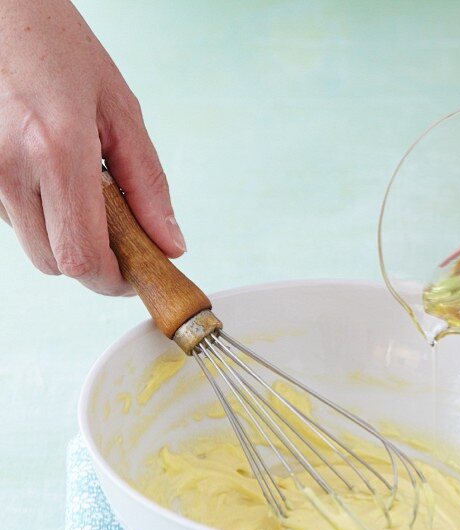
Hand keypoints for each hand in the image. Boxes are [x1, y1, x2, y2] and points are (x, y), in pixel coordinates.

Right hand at [0, 0, 184, 294]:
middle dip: (93, 262)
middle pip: (58, 264)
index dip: (114, 281)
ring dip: (66, 237)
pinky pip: (15, 222)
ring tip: (80, 186)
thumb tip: (169, 244)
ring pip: (35, 247)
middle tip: (119, 232)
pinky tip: (49, 175)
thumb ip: (148, 185)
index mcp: (56, 150)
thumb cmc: (54, 44)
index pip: (83, 258)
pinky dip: (40, 215)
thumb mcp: (119, 109)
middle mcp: (11, 167)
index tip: (136, 273)